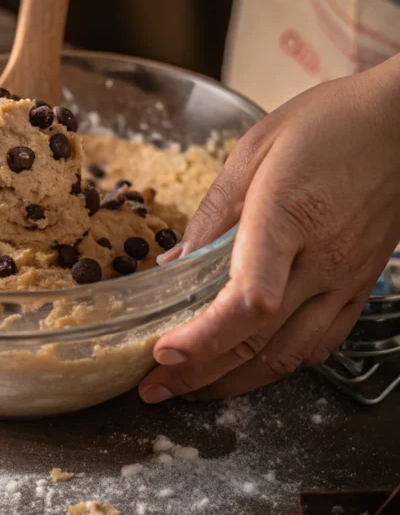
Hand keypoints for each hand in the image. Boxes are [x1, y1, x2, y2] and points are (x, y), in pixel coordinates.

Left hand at [138, 55, 399, 401]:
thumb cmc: (329, 124)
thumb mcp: (254, 151)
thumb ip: (212, 213)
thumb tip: (173, 264)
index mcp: (288, 217)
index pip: (248, 299)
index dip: (205, 336)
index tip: (163, 352)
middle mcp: (322, 258)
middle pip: (258, 339)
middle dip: (198, 374)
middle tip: (152, 388)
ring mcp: (347, 279)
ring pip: (289, 355)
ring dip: (233, 382)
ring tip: (188, 390)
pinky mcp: (361, 286)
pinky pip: (321, 343)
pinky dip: (280, 366)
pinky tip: (250, 368)